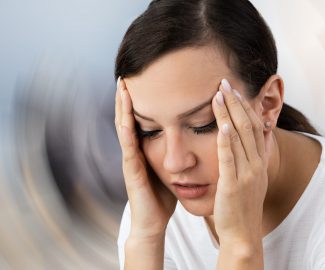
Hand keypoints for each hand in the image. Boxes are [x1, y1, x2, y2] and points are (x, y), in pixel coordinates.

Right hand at [115, 77, 176, 238]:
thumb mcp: (169, 168)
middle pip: (129, 118)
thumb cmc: (161, 196)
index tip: (143, 79)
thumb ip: (173, 152)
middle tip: (127, 74)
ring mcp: (131, 160)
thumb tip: (191, 136)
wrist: (153, 222)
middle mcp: (135, 151)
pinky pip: (128, 148)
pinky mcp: (132, 171)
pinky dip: (126, 131)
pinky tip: (126, 117)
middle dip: (127, 96)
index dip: (139, 100)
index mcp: (144, 149)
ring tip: (122, 86)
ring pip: (124, 128)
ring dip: (122, 107)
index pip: (141, 119)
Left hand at [211, 79, 268, 248]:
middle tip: (224, 83)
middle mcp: (257, 164)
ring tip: (219, 94)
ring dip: (229, 114)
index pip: (254, 126)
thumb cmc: (242, 204)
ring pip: (239, 137)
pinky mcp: (233, 185)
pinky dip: (226, 141)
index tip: (234, 89)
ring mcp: (247, 174)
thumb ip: (251, 156)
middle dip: (236, 102)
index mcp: (259, 161)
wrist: (243, 234)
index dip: (245, 106)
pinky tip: (221, 126)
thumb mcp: (251, 177)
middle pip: (248, 126)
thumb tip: (252, 135)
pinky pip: (230, 160)